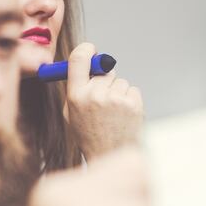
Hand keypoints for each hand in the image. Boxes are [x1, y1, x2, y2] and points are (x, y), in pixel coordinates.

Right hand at [64, 42, 143, 158]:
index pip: (78, 60)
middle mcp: (95, 95)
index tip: (90, 49)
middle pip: (104, 71)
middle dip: (105, 80)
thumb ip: (76, 88)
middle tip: (104, 100)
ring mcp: (115, 99)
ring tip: (114, 113)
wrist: (111, 156)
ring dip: (118, 92)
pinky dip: (130, 99)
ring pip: (119, 81)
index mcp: (76, 96)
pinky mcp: (133, 104)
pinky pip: (132, 89)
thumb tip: (86, 62)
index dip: (85, 50)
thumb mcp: (72, 114)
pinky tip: (124, 115)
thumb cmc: (89, 135)